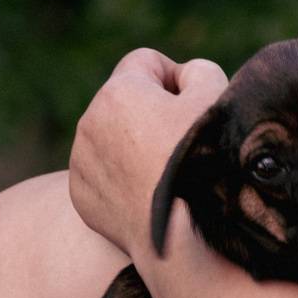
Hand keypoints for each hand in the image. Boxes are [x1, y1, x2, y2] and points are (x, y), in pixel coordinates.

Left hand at [69, 49, 227, 256]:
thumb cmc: (203, 163)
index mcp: (119, 92)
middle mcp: (89, 122)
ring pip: (112, 137)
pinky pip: (103, 172)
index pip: (146, 62)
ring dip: (137, 144)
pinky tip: (151, 192)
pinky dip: (124, 177)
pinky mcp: (80, 195)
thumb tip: (183, 77)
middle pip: (127, 101)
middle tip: (184, 144)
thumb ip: (200, 71)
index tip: (193, 107)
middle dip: (153, 113)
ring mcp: (81, 162)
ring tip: (168, 171)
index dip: (176, 79)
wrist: (181, 234)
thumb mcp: (217, 100)